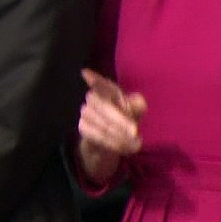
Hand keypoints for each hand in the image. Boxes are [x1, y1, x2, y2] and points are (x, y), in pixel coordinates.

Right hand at [77, 68, 146, 182]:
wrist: (108, 143)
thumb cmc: (124, 120)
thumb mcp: (136, 111)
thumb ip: (138, 104)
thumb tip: (135, 103)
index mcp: (107, 89)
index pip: (98, 82)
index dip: (93, 79)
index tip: (85, 73)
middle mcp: (93, 97)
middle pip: (103, 106)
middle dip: (120, 120)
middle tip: (135, 131)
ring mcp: (85, 112)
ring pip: (102, 124)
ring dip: (121, 136)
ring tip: (136, 144)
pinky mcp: (82, 127)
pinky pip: (98, 136)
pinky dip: (114, 143)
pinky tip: (126, 147)